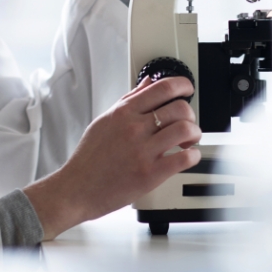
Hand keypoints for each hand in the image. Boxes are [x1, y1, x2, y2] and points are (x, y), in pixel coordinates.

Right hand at [23, 76, 200, 239]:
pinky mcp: (150, 174)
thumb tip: (148, 83)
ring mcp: (143, 151)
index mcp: (123, 113)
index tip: (187, 88)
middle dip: (190, 113)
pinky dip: (193, 156)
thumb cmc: (89, 157)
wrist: (77, 188)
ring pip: (185, 130)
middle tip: (187, 121)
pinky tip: (187, 156)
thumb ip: (129, 100)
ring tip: (189, 140)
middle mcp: (134, 128)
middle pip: (179, 107)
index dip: (182, 84)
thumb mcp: (105, 120)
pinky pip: (183, 159)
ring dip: (194, 133)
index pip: (162, 88)